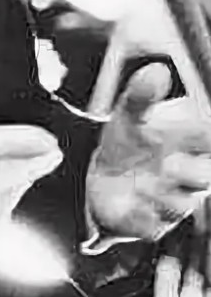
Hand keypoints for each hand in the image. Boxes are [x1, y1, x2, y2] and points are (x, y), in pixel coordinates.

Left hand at [87, 63, 210, 240]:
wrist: (97, 173)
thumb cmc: (128, 141)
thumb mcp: (130, 113)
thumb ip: (142, 94)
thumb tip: (156, 70)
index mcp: (188, 145)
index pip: (208, 140)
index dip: (205, 137)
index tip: (200, 131)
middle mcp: (185, 175)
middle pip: (205, 177)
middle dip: (194, 172)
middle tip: (171, 163)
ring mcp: (169, 200)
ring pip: (182, 204)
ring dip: (168, 197)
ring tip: (146, 184)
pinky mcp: (147, 222)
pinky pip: (153, 226)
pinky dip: (145, 218)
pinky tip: (135, 205)